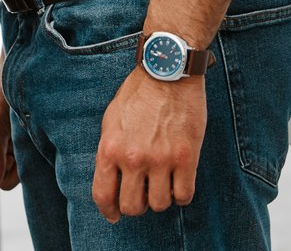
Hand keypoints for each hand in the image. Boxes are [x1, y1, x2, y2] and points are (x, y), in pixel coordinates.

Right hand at [0, 72, 20, 190]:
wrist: (21, 78)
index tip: (6, 158)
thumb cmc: (2, 93)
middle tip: (16, 147)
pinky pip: (26, 165)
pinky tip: (32, 141)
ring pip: (14, 174)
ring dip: (22, 162)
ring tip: (24, 140)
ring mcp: (8, 150)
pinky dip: (30, 157)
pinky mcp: (22, 147)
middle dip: (10, 169)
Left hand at [92, 67, 205, 221]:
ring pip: (160, 205)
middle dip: (137, 206)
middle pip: (133, 207)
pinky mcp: (186, 158)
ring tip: (161, 184)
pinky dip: (181, 195)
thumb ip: (110, 152)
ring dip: (160, 199)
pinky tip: (178, 182)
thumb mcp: (110, 121)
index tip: (113, 215)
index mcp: (109, 149)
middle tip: (142, 194)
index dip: (108, 211)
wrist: (166, 74)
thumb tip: (110, 180)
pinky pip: (184, 196)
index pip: (103, 195)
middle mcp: (133, 159)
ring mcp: (160, 160)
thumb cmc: (137, 95)